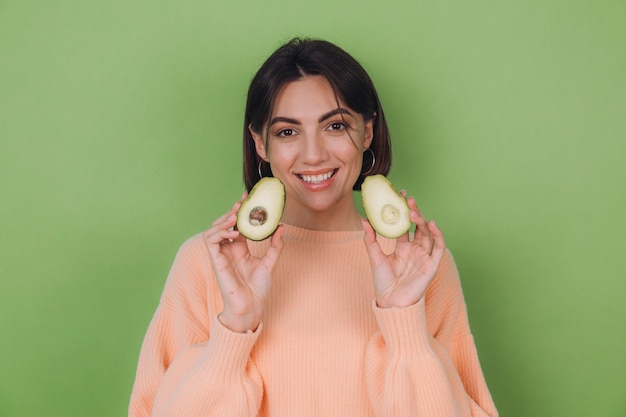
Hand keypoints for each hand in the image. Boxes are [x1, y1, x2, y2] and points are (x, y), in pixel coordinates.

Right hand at [204, 194, 283, 331]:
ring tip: (237, 214)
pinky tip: (233, 233)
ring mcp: (221, 254)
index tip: (249, 197)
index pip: (238, 224)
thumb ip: (275, 245)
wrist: (251, 306)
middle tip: (244, 201)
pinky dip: (220, 233)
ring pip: (214, 229)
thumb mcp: (270, 263)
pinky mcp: (215, 260)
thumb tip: (281, 226)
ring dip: (225, 219)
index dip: (242, 210)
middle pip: (225, 223)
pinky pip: (211, 241)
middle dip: (233, 210)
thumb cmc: (258, 288)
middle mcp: (229, 249)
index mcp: (240, 248)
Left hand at [362, 193, 444, 308]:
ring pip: (428, 233)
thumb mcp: (374, 258)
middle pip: (418, 226)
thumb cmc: (383, 283)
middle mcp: (415, 250)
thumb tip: (364, 219)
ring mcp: (424, 256)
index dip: (403, 211)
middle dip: (414, 211)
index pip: (405, 225)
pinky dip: (438, 235)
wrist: (391, 302)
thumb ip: (371, 239)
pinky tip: (432, 224)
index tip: (400, 195)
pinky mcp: (431, 265)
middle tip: (407, 199)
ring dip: (422, 220)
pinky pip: (438, 248)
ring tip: (413, 211)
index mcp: (402, 247)